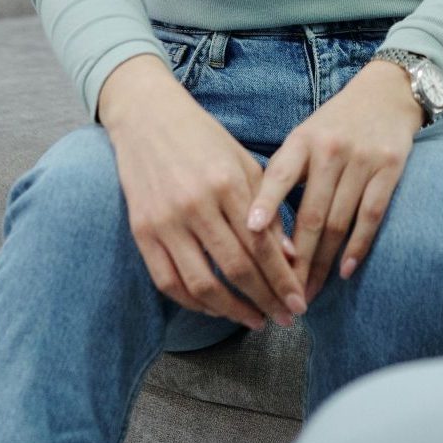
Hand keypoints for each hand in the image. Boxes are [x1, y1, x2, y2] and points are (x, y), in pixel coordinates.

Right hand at [99, 54, 305, 330]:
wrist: (148, 121)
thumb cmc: (206, 141)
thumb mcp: (245, 163)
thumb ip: (268, 207)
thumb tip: (290, 256)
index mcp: (228, 183)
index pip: (262, 244)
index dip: (283, 278)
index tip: (300, 301)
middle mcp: (197, 205)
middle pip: (236, 269)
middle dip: (265, 299)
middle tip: (287, 318)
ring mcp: (166, 222)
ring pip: (202, 284)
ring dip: (232, 310)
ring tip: (256, 321)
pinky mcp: (142, 234)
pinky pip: (169, 283)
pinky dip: (195, 303)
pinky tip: (218, 309)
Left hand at [244, 59, 424, 304]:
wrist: (387, 92)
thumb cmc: (336, 124)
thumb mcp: (305, 136)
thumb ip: (284, 174)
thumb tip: (257, 228)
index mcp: (303, 140)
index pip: (280, 174)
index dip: (265, 204)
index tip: (249, 233)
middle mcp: (331, 149)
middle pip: (311, 214)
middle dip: (296, 261)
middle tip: (283, 294)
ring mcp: (363, 159)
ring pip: (338, 222)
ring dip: (323, 263)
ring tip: (309, 292)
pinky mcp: (390, 167)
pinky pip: (371, 215)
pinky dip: (357, 246)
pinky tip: (344, 270)